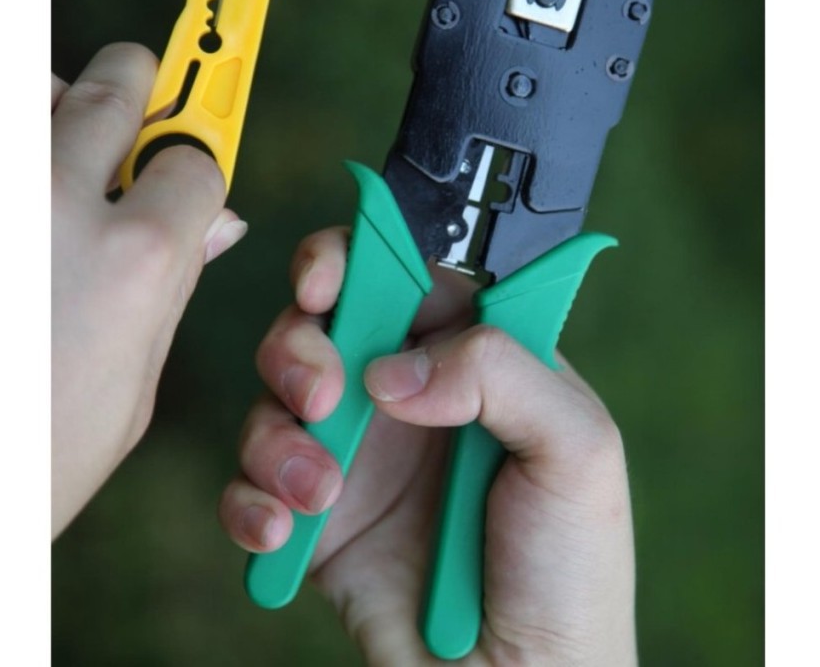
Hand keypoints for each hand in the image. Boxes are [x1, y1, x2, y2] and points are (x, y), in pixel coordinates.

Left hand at [52, 42, 247, 537]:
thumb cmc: (30, 463)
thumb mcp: (132, 389)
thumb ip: (174, 287)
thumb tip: (216, 227)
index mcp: (136, 260)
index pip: (194, 161)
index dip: (194, 168)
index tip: (182, 168)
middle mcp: (56, 203)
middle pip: (116, 84)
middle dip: (137, 83)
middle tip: (134, 92)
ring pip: (31, 87)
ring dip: (51, 104)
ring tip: (49, 154)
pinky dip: (12, 137)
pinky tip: (17, 195)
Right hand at [220, 227, 636, 665]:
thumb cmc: (566, 566)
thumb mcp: (576, 448)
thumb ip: (500, 372)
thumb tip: (394, 369)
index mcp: (470, 360)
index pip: (404, 276)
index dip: (354, 259)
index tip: (324, 281)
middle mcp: (406, 396)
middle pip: (320, 325)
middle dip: (301, 347)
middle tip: (323, 397)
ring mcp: (356, 454)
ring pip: (274, 399)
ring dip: (277, 437)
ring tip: (319, 492)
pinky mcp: (314, 515)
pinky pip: (250, 483)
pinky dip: (249, 500)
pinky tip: (282, 530)